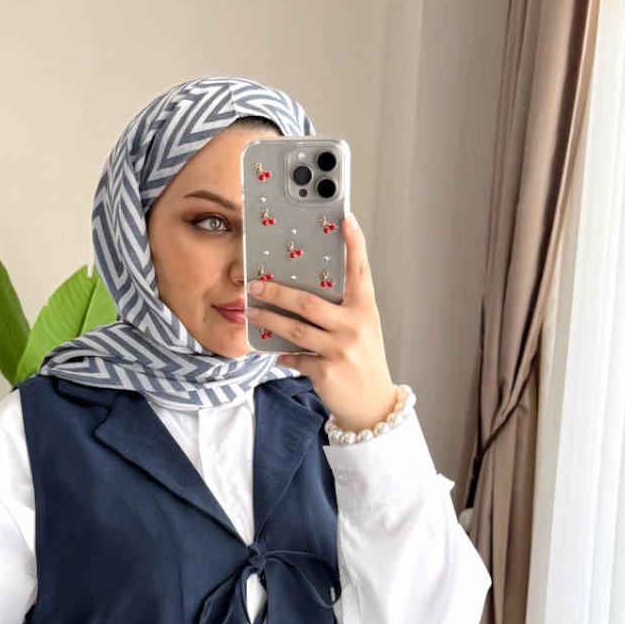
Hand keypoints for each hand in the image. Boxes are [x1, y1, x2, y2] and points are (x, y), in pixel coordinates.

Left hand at [245, 213, 398, 431]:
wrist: (372, 404)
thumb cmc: (363, 360)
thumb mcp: (362, 329)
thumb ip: (342, 309)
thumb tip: (303, 291)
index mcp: (365, 310)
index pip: (360, 270)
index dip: (354, 244)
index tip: (345, 219)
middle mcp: (355, 326)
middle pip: (309, 302)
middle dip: (277, 292)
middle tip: (255, 284)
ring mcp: (341, 350)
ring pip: (295, 330)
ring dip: (269, 320)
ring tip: (252, 313)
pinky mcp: (327, 371)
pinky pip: (295, 357)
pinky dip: (282, 355)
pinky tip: (274, 352)